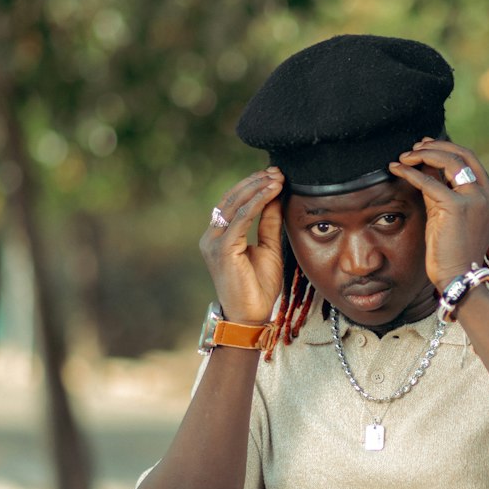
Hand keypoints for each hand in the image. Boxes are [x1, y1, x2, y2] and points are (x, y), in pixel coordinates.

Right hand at [199, 168, 284, 322]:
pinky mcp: (222, 250)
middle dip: (255, 182)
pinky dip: (257, 203)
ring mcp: (213, 243)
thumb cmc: (259, 288)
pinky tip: (271, 192)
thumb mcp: (268, 248)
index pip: (232, 202)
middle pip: (231, 199)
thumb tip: (276, 196)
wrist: (251, 317)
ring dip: (257, 188)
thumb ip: (269, 223)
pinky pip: (240, 219)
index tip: (274, 174)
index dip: (252, 186)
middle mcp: (212, 237)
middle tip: (276, 171)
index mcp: (219, 237)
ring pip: (234, 205)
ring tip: (276, 178)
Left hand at [389, 139, 488, 291]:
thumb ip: (442, 192)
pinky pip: (429, 182)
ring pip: (449, 161)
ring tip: (404, 157)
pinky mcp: (456, 207)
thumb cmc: (453, 252)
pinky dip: (410, 173)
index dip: (447, 148)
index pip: (470, 160)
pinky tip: (395, 169)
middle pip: (462, 154)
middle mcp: (486, 194)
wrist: (459, 277)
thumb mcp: (450, 215)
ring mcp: (474, 199)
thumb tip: (425, 168)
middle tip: (414, 147)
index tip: (427, 146)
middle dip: (436, 146)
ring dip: (423, 154)